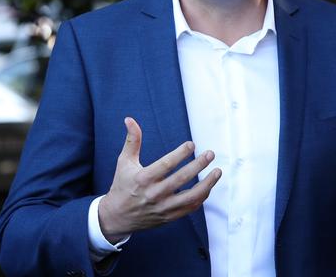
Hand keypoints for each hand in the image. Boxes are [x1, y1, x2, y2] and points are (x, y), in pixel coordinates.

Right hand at [98, 117, 221, 241]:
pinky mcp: (169, 216)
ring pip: (190, 197)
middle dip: (198, 165)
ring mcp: (163, 207)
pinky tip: (208, 186)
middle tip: (210, 154)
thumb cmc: (122, 185)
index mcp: (143, 179)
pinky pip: (190, 208)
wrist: (117, 217)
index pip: (165, 165)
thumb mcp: (124, 162)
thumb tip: (130, 119)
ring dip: (207, 184)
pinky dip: (202, 197)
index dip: (180, 154)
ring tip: (217, 171)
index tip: (192, 144)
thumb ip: (132, 141)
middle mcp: (154, 194)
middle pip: (181, 179)